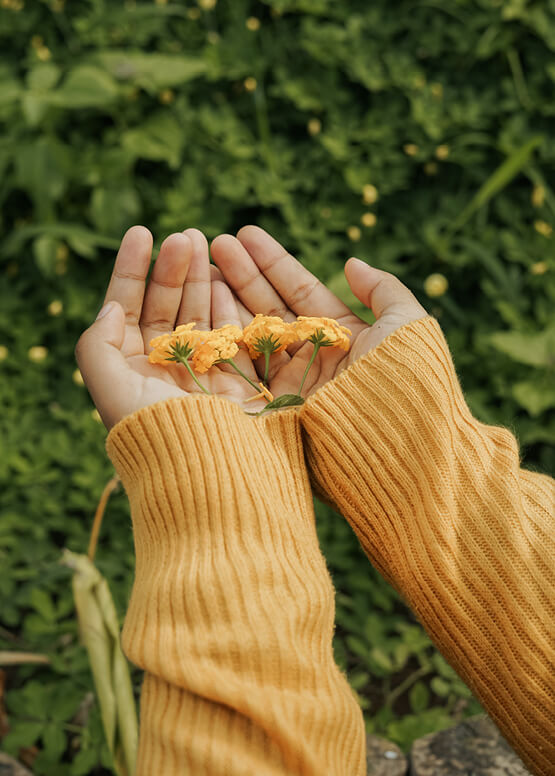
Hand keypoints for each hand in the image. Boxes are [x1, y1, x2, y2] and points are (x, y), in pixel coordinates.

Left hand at [75, 226, 267, 429]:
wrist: (208, 472)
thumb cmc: (153, 432)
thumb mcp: (109, 389)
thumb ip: (97, 345)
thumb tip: (111, 308)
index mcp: (131, 369)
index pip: (127, 308)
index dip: (131, 270)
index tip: (141, 232)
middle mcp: (165, 367)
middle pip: (166, 305)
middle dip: (172, 268)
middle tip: (184, 234)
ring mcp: (203, 370)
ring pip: (200, 312)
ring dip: (199, 276)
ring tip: (203, 242)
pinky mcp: (237, 377)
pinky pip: (232, 330)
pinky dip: (228, 302)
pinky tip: (224, 276)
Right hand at [210, 226, 428, 397]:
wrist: (399, 445)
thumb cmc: (406, 378)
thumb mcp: (405, 323)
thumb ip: (383, 289)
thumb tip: (352, 262)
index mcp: (343, 336)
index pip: (301, 291)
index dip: (274, 262)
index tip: (246, 234)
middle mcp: (313, 358)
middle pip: (272, 307)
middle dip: (243, 274)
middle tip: (216, 242)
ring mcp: (290, 382)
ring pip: (252, 333)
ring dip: (227, 298)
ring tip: (203, 264)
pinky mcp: (272, 406)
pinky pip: (243, 364)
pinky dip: (223, 335)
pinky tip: (205, 305)